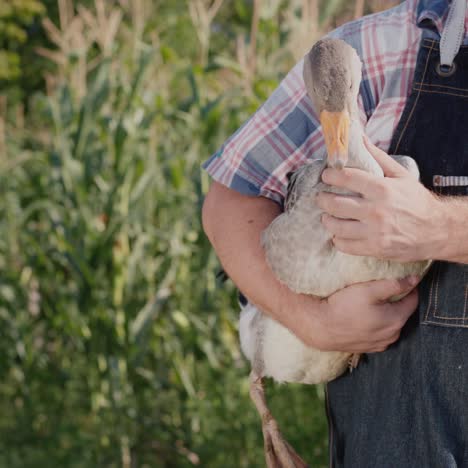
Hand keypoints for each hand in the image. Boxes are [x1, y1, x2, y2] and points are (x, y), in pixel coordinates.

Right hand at [295, 276, 418, 352]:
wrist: (321, 327)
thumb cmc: (344, 306)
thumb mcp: (369, 290)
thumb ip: (394, 285)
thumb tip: (415, 280)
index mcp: (396, 320)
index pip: (413, 300)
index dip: (408, 287)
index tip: (400, 278)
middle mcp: (393, 335)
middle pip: (402, 313)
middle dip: (397, 301)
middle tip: (382, 289)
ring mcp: (381, 344)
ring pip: (391, 324)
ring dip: (387, 313)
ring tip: (372, 303)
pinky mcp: (370, 348)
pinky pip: (380, 333)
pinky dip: (377, 325)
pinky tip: (365, 317)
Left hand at [316, 138, 444, 261]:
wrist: (436, 230)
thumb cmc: (417, 201)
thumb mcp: (402, 176)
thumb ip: (379, 157)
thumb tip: (361, 138)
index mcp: (382, 189)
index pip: (347, 178)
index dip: (331, 176)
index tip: (326, 176)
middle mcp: (376, 210)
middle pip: (336, 204)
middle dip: (323, 199)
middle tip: (320, 197)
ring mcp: (374, 231)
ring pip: (337, 226)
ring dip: (327, 220)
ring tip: (326, 216)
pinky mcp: (374, 248)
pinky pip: (345, 246)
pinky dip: (337, 240)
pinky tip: (338, 234)